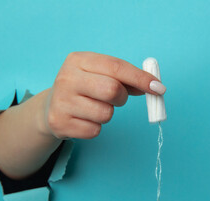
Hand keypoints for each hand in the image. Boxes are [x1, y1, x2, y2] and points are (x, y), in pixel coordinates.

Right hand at [41, 52, 166, 138]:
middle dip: (122, 97)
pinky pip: (95, 130)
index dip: (140, 78)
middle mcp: (66, 78)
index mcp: (78, 60)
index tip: (159, 88)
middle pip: (112, 90)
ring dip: (108, 114)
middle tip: (117, 98)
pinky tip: (85, 119)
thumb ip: (125, 78)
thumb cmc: (84, 88)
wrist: (51, 107)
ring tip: (95, 108)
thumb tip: (154, 86)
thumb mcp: (100, 74)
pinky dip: (96, 127)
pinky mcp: (59, 123)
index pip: (116, 66)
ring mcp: (61, 101)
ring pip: (106, 114)